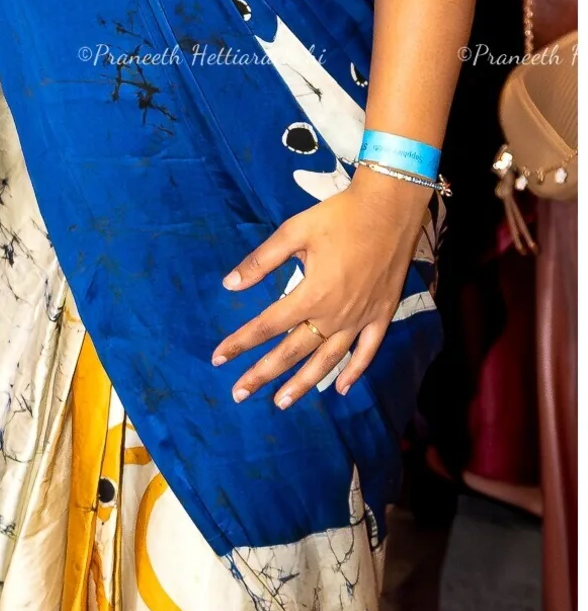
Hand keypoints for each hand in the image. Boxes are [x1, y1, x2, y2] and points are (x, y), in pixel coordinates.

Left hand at [211, 167, 432, 407]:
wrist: (390, 208)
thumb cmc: (338, 216)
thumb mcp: (293, 231)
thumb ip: (261, 261)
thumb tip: (229, 285)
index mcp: (311, 294)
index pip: (267, 325)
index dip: (241, 342)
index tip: (218, 358)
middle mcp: (335, 315)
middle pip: (293, 351)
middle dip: (264, 374)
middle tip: (240, 393)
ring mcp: (360, 319)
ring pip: (327, 360)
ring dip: (303, 383)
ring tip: (281, 402)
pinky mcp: (382, 315)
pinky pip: (367, 352)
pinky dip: (354, 372)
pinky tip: (340, 388)